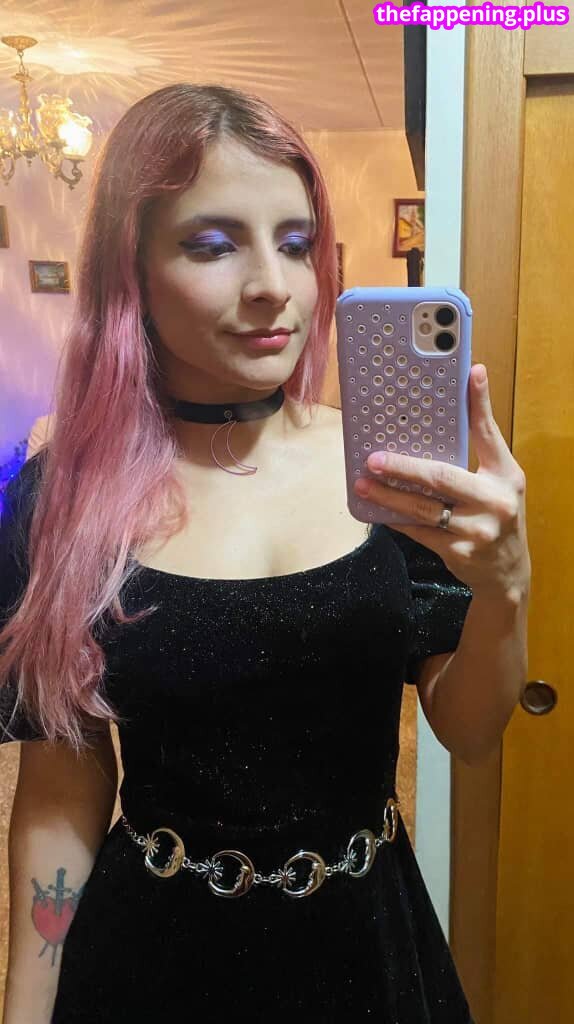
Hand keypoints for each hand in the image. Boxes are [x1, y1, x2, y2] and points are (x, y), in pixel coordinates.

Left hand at [353, 364, 530, 599]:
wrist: (507, 572)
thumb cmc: (497, 514)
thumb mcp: (499, 479)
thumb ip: (481, 443)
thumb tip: (470, 386)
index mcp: (507, 475)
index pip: (489, 433)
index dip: (479, 402)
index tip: (470, 372)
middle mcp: (495, 501)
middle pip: (441, 477)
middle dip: (403, 467)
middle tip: (373, 459)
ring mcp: (477, 530)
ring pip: (423, 509)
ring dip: (388, 497)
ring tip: (363, 485)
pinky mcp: (458, 552)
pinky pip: (418, 532)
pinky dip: (396, 520)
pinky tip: (378, 510)